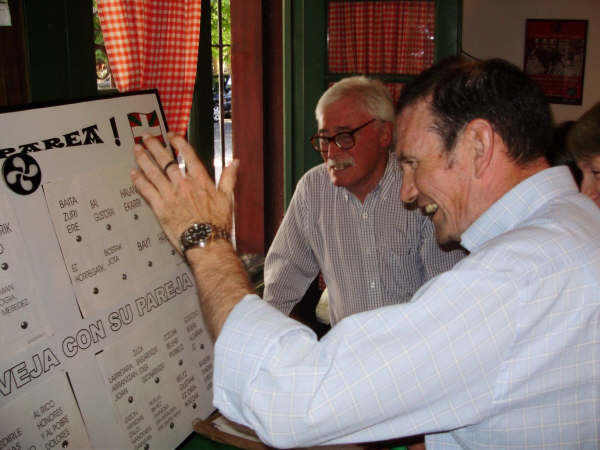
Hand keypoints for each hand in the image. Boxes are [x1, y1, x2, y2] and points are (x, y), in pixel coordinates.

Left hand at [130, 132, 238, 252]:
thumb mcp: (227, 198)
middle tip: (147, 137)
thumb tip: (234, 163)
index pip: (187, 155)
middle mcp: (183, 184)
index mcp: (200, 180)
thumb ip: (229, 177)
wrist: (206, 240)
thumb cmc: (217, 223)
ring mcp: (170, 194)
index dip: (178, 142)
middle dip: (155, 146)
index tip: (171, 136)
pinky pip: (147, 190)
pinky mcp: (160, 207)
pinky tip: (133, 174)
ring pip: (153, 172)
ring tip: (137, 150)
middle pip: (166, 160)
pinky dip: (139, 181)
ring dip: (144, 159)